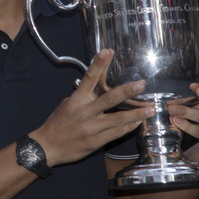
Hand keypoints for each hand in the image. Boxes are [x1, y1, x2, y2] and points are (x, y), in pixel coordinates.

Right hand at [31, 50, 152, 166]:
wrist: (48, 147)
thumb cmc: (57, 124)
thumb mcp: (67, 105)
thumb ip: (83, 97)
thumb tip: (98, 88)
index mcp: (76, 100)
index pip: (89, 78)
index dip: (98, 64)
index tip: (107, 52)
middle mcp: (85, 112)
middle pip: (109, 99)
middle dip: (127, 91)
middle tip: (141, 84)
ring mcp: (91, 127)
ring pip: (118, 119)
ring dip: (136, 113)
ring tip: (150, 108)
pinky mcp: (96, 142)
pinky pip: (116, 133)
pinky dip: (129, 127)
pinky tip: (138, 122)